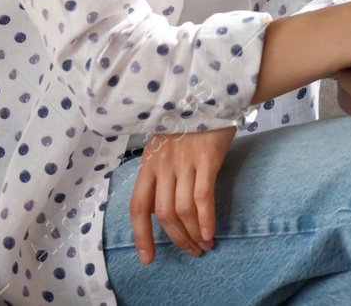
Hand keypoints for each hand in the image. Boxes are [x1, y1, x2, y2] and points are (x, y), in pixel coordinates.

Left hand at [128, 126, 235, 263]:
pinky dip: (206, 220)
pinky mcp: (207, 158)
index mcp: (149, 162)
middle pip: (164, 213)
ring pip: (183, 210)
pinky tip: (210, 233)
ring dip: (193, 234)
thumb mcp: (166, 143)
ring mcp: (184, 161)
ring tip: (204, 245)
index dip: (141, 235)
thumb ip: (162, 171)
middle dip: (177, 239)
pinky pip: (203, 198)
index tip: (147, 258)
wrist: (211, 92)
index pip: (139, 206)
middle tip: (191, 252)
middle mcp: (163, 164)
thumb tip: (164, 206)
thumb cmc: (190, 121)